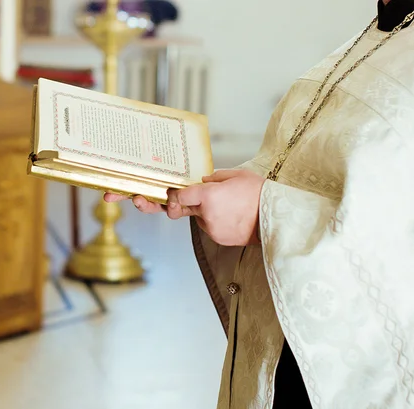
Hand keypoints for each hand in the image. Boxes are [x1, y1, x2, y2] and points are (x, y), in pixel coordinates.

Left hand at [104, 169, 265, 246]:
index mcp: (208, 196)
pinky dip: (213, 218)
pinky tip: (231, 212)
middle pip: (174, 210)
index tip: (162, 191)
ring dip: (200, 209)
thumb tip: (200, 182)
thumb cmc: (259, 193)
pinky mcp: (217, 237)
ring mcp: (211, 228)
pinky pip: (207, 224)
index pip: (176, 196)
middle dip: (154, 204)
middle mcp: (205, 214)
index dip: (169, 194)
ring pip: (194, 216)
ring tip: (227, 202)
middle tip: (135, 199)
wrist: (278, 220)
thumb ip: (212, 179)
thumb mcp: (235, 175)